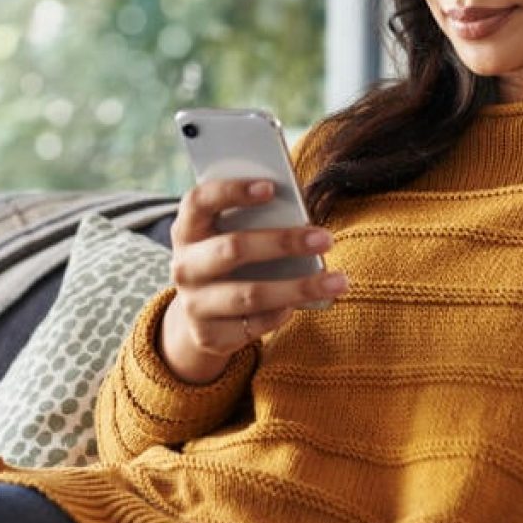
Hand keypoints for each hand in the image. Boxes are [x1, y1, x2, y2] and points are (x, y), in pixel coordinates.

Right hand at [159, 178, 347, 383]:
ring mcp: (193, 304)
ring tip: (338, 281)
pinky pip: (254, 325)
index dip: (232, 191)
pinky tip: (306, 304)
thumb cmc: (229, 258)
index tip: (271, 186)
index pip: (200, 201)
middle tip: (325, 238)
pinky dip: (282, 314)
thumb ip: (254, 220)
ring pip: (250, 295)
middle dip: (283, 242)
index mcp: (187, 229)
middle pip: (233, 249)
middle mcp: (184, 266)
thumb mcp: (229, 234)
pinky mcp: (208, 336)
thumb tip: (300, 217)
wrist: (200, 315)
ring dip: (299, 288)